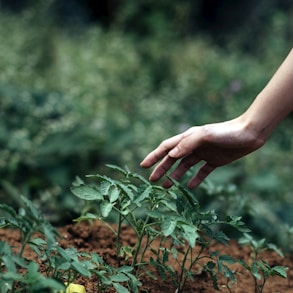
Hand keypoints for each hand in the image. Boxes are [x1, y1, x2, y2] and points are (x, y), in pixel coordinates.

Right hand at [140, 117, 264, 188]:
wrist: (250, 134)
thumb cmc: (227, 132)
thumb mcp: (206, 135)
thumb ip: (187, 143)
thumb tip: (171, 155)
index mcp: (188, 137)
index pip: (166, 147)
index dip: (154, 156)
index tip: (143, 165)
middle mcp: (193, 145)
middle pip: (173, 159)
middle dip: (161, 169)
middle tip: (152, 180)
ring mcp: (203, 153)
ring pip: (185, 166)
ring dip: (175, 175)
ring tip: (167, 187)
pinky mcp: (214, 161)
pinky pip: (202, 172)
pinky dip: (195, 179)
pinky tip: (190, 186)